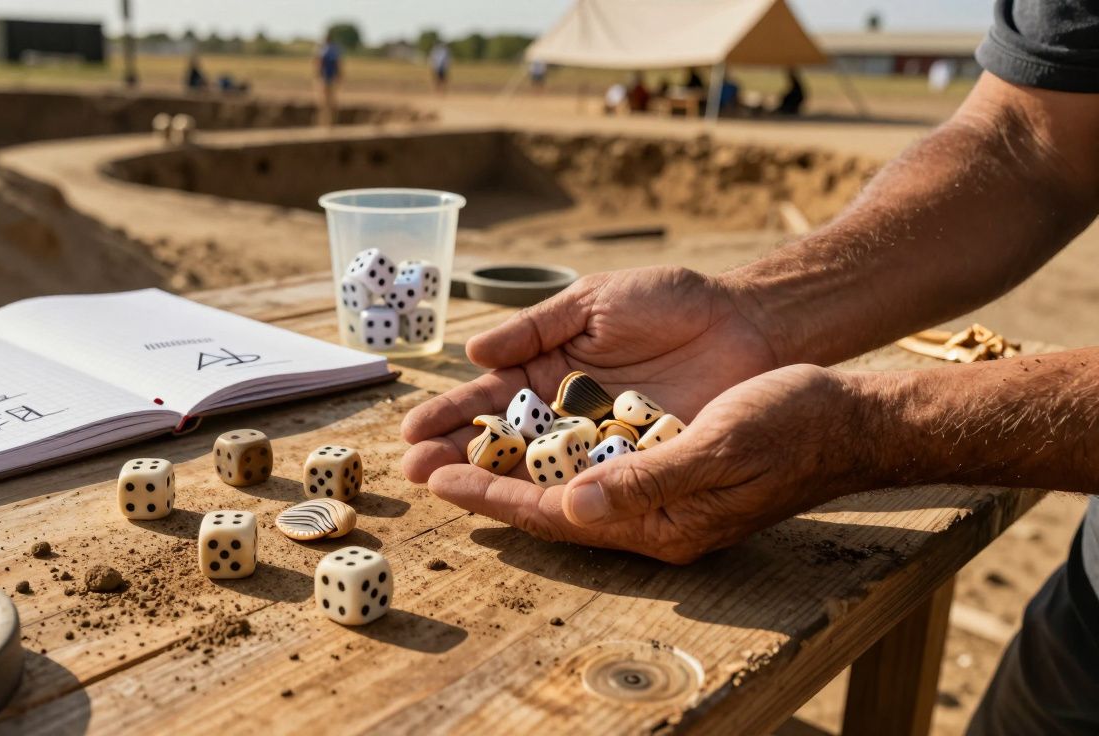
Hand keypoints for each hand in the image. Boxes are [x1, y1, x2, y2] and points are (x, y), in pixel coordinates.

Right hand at [402, 267, 777, 482]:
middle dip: (454, 455)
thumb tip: (472, 352)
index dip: (448, 413)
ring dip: (490, 482)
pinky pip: (590, 484)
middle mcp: (565, 413)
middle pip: (501, 440)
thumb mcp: (594, 301)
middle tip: (411, 472)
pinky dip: (556, 496)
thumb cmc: (669, 301)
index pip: (488, 396)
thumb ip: (535, 326)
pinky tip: (519, 506)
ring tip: (445, 490)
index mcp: (548, 370)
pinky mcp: (635, 466)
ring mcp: (598, 444)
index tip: (408, 432)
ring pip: (536, 470)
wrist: (746, 321)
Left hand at [420, 365, 880, 562]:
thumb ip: (647, 482)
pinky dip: (547, 441)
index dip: (492, 496)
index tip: (435, 478)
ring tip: (449, 443)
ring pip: (560, 477)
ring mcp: (654, 488)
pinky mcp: (662, 458)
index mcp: (658, 523)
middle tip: (417, 463)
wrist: (847, 414)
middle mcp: (647, 512)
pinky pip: (590, 456)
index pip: (554, 515)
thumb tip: (573, 504)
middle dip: (482, 481)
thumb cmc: (792, 427)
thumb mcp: (719, 449)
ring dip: (505, 460)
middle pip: (544, 502)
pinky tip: (517, 424)